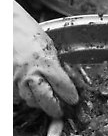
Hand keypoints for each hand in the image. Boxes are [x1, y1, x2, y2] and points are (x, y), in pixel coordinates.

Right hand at [13, 1, 78, 117]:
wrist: (6, 26)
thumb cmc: (27, 32)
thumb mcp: (48, 47)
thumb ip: (55, 65)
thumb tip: (64, 79)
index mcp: (46, 63)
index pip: (63, 87)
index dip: (70, 95)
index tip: (73, 100)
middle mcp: (30, 74)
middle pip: (46, 100)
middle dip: (54, 108)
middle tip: (60, 110)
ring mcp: (15, 79)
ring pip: (29, 100)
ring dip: (38, 102)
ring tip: (45, 100)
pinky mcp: (6, 81)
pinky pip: (16, 95)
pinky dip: (23, 96)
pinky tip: (29, 91)